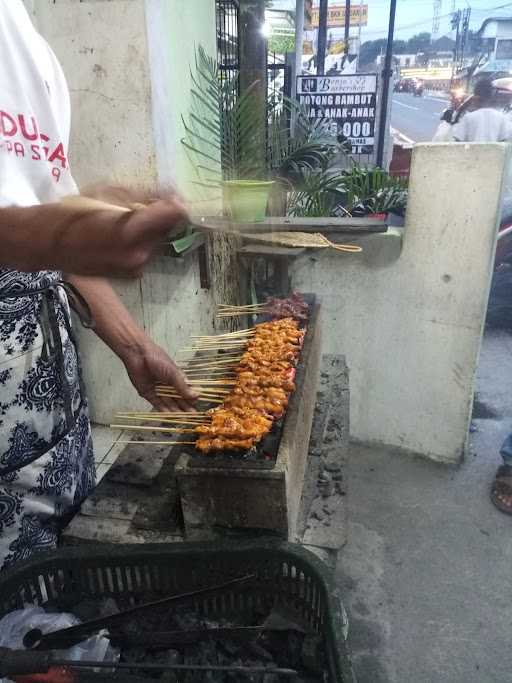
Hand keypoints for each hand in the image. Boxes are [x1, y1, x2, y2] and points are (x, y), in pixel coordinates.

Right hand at [0, 194, 188, 276]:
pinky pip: (147, 254)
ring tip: (126, 221)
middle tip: (143, 205)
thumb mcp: (106, 192)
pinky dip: (141, 243)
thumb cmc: (71, 213)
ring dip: (151, 230)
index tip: (171, 195)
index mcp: (131, 229)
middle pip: (169, 229)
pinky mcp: (132, 275)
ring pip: (158, 242)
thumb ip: (143, 194)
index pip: (175, 214)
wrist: (46, 245)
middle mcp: (139, 253)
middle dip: (162, 216)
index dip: (176, 202)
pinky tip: (121, 237)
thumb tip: (172, 194)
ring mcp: (136, 267)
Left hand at [122, 340, 197, 411]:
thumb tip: (196, 396)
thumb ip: (183, 387)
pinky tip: (170, 416)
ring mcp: (158, 390)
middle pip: (178, 399)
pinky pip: (157, 404)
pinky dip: (163, 410)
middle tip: (192, 416)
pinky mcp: (147, 393)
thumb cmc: (158, 360)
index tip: (197, 407)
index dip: (191, 398)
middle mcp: (168, 384)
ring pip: (168, 403)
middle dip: (185, 407)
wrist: (138, 355)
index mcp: (176, 377)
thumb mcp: (173, 373)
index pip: (186, 390)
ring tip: (183, 418)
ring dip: (175, 410)